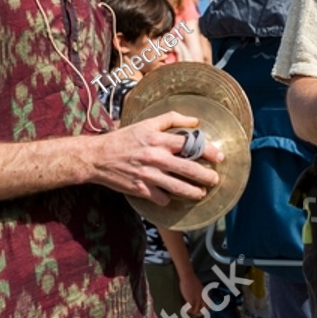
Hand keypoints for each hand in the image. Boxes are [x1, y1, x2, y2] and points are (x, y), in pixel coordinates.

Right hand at [89, 111, 223, 203]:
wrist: (97, 157)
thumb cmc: (124, 139)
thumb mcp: (146, 123)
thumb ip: (172, 118)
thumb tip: (195, 121)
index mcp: (159, 140)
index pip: (191, 145)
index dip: (209, 151)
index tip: (219, 157)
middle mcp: (156, 157)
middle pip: (189, 169)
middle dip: (207, 176)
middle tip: (214, 179)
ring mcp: (149, 175)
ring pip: (179, 188)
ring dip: (194, 192)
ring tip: (201, 193)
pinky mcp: (141, 189)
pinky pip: (162, 198)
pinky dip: (168, 198)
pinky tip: (171, 196)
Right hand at [179, 270, 205, 317]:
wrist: (188, 277)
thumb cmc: (192, 280)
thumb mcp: (200, 287)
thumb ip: (200, 293)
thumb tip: (197, 296)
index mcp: (205, 295)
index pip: (208, 306)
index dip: (205, 310)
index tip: (200, 311)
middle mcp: (202, 298)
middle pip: (204, 310)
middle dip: (199, 313)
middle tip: (194, 313)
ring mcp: (197, 300)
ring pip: (197, 311)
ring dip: (192, 312)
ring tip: (188, 311)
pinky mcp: (191, 300)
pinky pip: (190, 309)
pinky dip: (188, 310)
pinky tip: (185, 308)